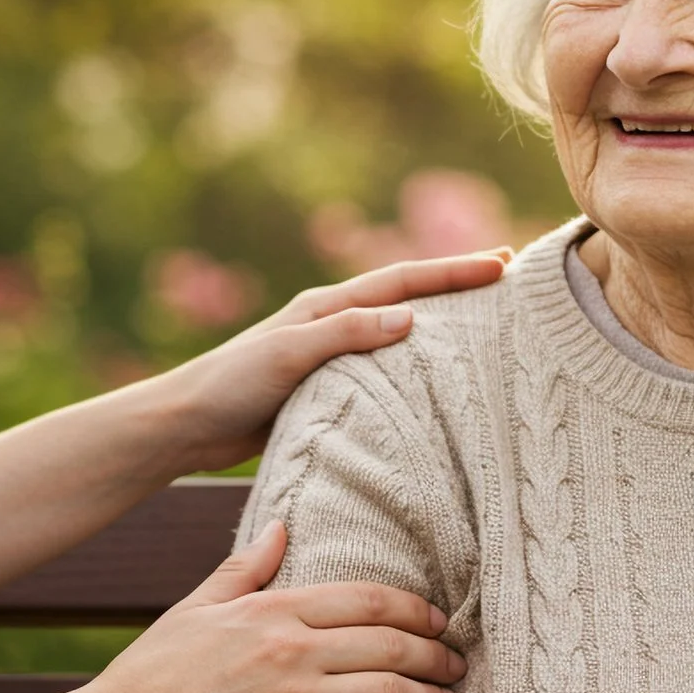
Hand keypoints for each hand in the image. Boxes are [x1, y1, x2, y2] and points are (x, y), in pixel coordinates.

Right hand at [64, 521, 464, 692]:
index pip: (367, 599)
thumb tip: (281, 524)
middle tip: (456, 663)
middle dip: (435, 653)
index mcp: (273, 610)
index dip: (414, 609)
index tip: (436, 620)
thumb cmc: (152, 673)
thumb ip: (246, 567)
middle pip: (391, 644)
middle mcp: (294, 651)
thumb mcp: (197, 608)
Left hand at [150, 250, 510, 475]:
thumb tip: (410, 318)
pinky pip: (383, 375)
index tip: (502, 265)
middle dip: (456, 287)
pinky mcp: (324, 392)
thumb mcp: (288, 355)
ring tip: (488, 329)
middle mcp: (332, 324)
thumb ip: (345, 334)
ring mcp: (329, 358)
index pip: (402, 281)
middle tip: (508, 281)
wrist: (184, 427)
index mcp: (325, 306)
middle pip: (407, 299)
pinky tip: (437, 389)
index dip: (453, 273)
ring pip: (398, 336)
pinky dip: (415, 372)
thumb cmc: (229, 387)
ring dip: (441, 328)